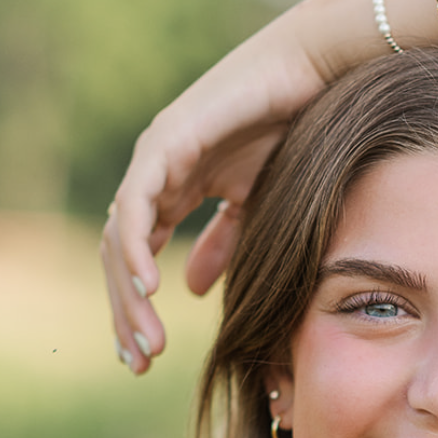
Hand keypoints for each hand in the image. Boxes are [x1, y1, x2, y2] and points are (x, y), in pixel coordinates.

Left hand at [101, 0, 353, 373]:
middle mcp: (156, 175)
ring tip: (146, 339)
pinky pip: (137, 204)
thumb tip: (194, 291)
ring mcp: (156, 156)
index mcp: (174, 190)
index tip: (145, 358)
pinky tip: (148, 287)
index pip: (140, 259)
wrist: (316, 74)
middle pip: (122, 257)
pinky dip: (138, 247)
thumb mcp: (257, 205)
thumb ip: (224, 244)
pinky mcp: (166, 141)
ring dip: (128, 294)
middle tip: (139, 363)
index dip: (136, 310)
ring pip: (122, 237)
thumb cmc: (295, 130)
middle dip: (127, 314)